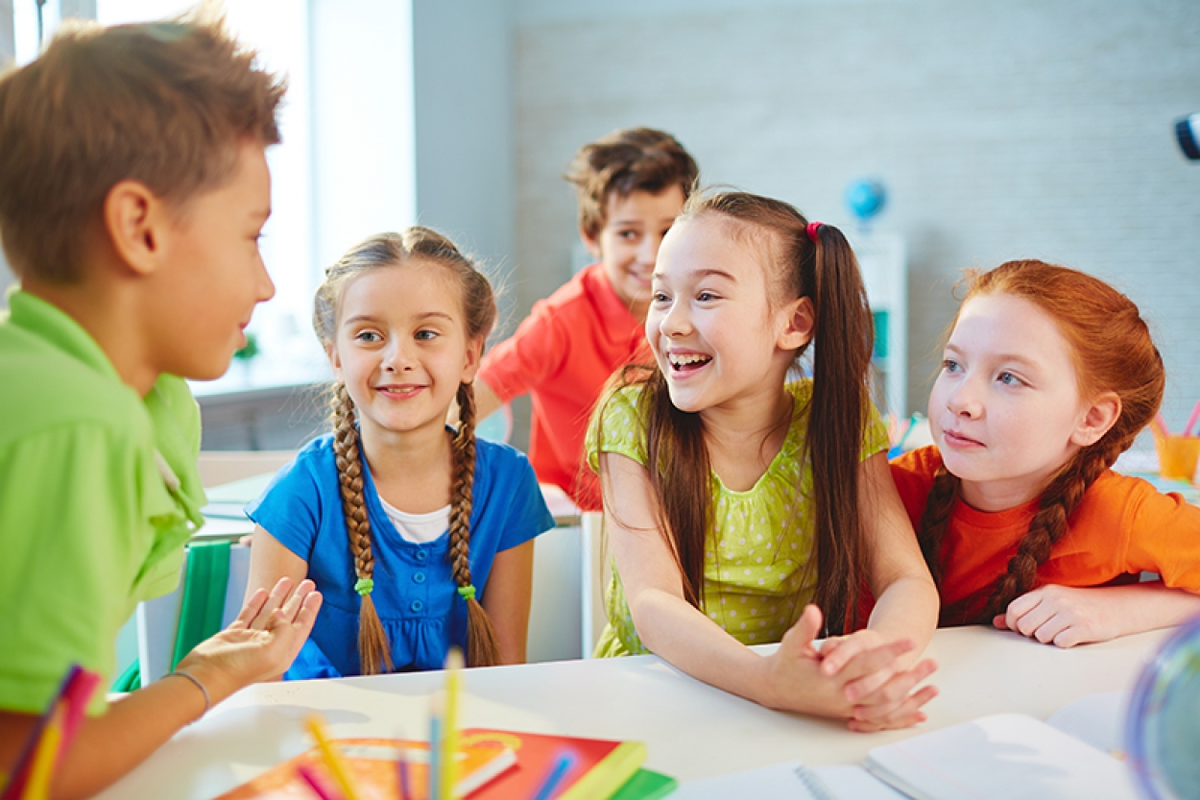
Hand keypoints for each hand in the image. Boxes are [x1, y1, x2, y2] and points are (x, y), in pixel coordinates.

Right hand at [175, 577, 321, 702]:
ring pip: (269, 613)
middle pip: (288, 617)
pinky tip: (263, 592)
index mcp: (282, 652)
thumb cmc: (238, 670)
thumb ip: (284, 631)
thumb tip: (281, 614)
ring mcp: (251, 639)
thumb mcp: (272, 652)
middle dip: (298, 599)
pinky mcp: (235, 635)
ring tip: (287, 580)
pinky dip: (257, 602)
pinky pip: (249, 614)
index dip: (309, 610)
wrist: (205, 675)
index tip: (316, 594)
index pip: (301, 626)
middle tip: (307, 583)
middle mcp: (268, 645)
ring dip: (278, 597)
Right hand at [759, 606, 935, 730]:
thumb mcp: (791, 643)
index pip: (865, 663)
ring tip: (933, 687)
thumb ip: (804, 627)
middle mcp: (842, 695)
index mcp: (830, 677)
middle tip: (932, 663)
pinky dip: (900, 717)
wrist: (775, 690)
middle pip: (882, 688)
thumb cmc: (785, 664)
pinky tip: (919, 714)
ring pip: (885, 707)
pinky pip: (880, 720)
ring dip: (910, 698)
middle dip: (909, 676)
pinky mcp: (850, 715)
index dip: (888, 652)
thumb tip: (813, 610)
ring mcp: (847, 708)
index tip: (909, 641)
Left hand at [993, 584, 1115, 647]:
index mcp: (1045, 592)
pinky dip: (1063, 644)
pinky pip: (1060, 643)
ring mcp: (1070, 613)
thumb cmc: (1080, 606)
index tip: (1023, 629)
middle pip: (1025, 626)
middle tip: (1046, 632)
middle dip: (1032, 634)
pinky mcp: (1084, 627)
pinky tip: (1072, 637)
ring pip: (1041, 637)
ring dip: (1049, 640)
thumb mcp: (1051, 602)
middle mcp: (1056, 600)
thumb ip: (1024, 610)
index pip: (1014, 609)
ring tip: (1062, 632)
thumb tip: (996, 622)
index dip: (1013, 624)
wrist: (1118, 607)